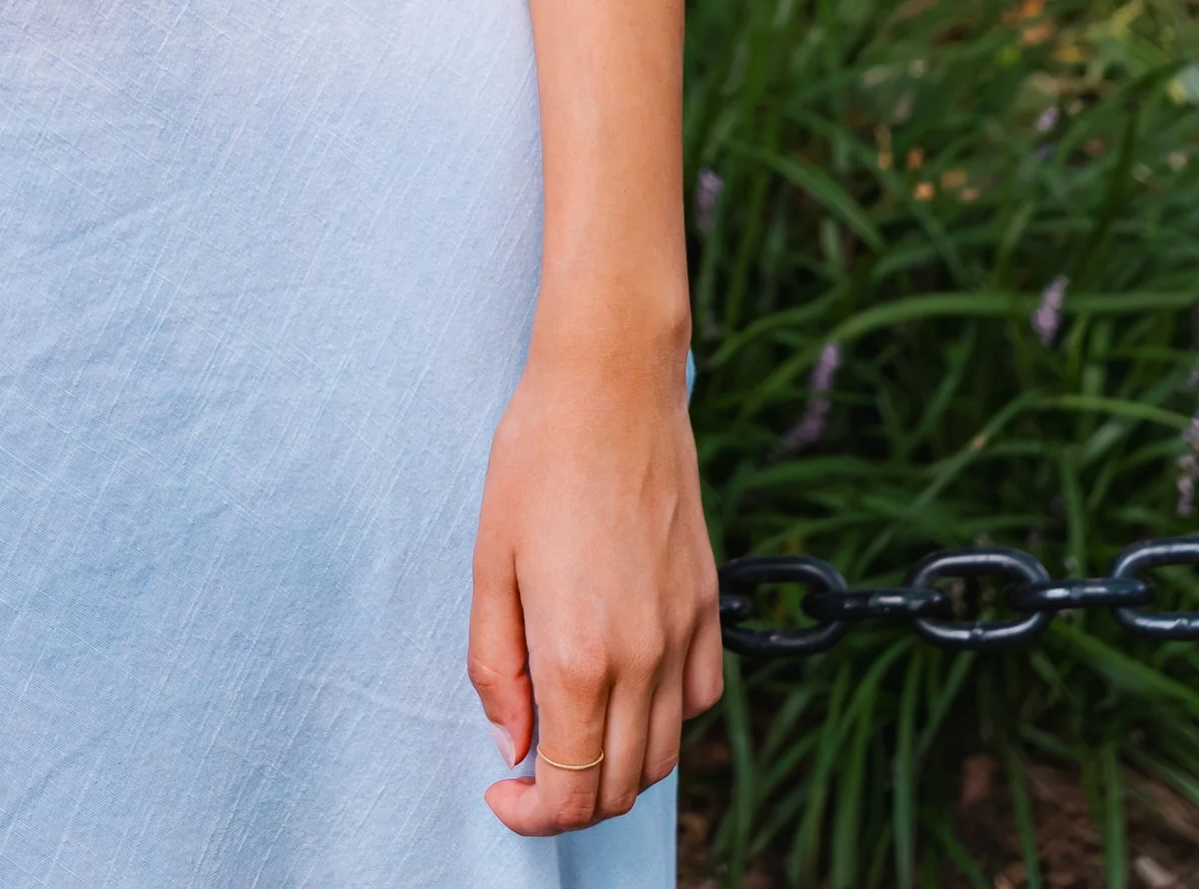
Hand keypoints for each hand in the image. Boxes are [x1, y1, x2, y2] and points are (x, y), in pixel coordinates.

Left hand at [467, 335, 720, 835]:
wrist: (611, 384)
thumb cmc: (538, 457)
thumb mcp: (489, 561)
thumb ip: (496, 665)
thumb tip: (513, 742)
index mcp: (580, 654)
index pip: (571, 790)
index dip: (532, 815)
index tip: (504, 795)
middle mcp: (644, 656)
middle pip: (621, 787)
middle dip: (571, 802)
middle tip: (530, 769)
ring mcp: (684, 630)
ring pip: (665, 753)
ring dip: (618, 767)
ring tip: (573, 729)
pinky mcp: (708, 602)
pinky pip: (700, 697)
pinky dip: (666, 719)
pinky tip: (629, 686)